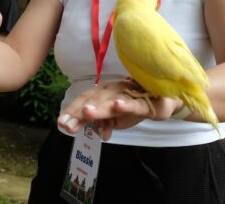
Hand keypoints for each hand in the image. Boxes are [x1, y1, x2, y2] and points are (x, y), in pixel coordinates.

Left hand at [57, 78, 180, 140]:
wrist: (164, 98)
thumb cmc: (135, 105)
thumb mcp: (118, 118)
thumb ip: (106, 124)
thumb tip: (99, 134)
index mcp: (105, 93)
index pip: (85, 99)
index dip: (73, 110)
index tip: (61, 123)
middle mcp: (114, 90)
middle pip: (94, 100)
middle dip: (79, 112)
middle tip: (67, 124)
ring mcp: (128, 93)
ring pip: (111, 101)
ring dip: (99, 107)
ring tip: (86, 113)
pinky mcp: (144, 100)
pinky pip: (133, 103)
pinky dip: (125, 104)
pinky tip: (116, 106)